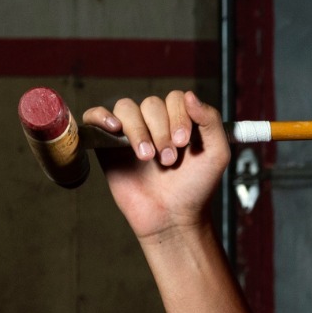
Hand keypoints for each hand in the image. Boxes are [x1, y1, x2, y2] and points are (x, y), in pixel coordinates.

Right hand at [82, 90, 229, 242]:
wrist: (172, 217)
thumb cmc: (195, 188)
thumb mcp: (217, 154)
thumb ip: (211, 121)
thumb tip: (189, 95)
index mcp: (180, 121)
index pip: (174, 98)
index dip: (178, 116)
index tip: (184, 142)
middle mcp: (155, 123)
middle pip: (150, 104)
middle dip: (161, 131)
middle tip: (168, 160)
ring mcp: (130, 132)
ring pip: (126, 108)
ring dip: (138, 130)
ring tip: (146, 157)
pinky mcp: (107, 144)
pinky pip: (95, 116)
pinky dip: (101, 116)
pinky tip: (115, 129)